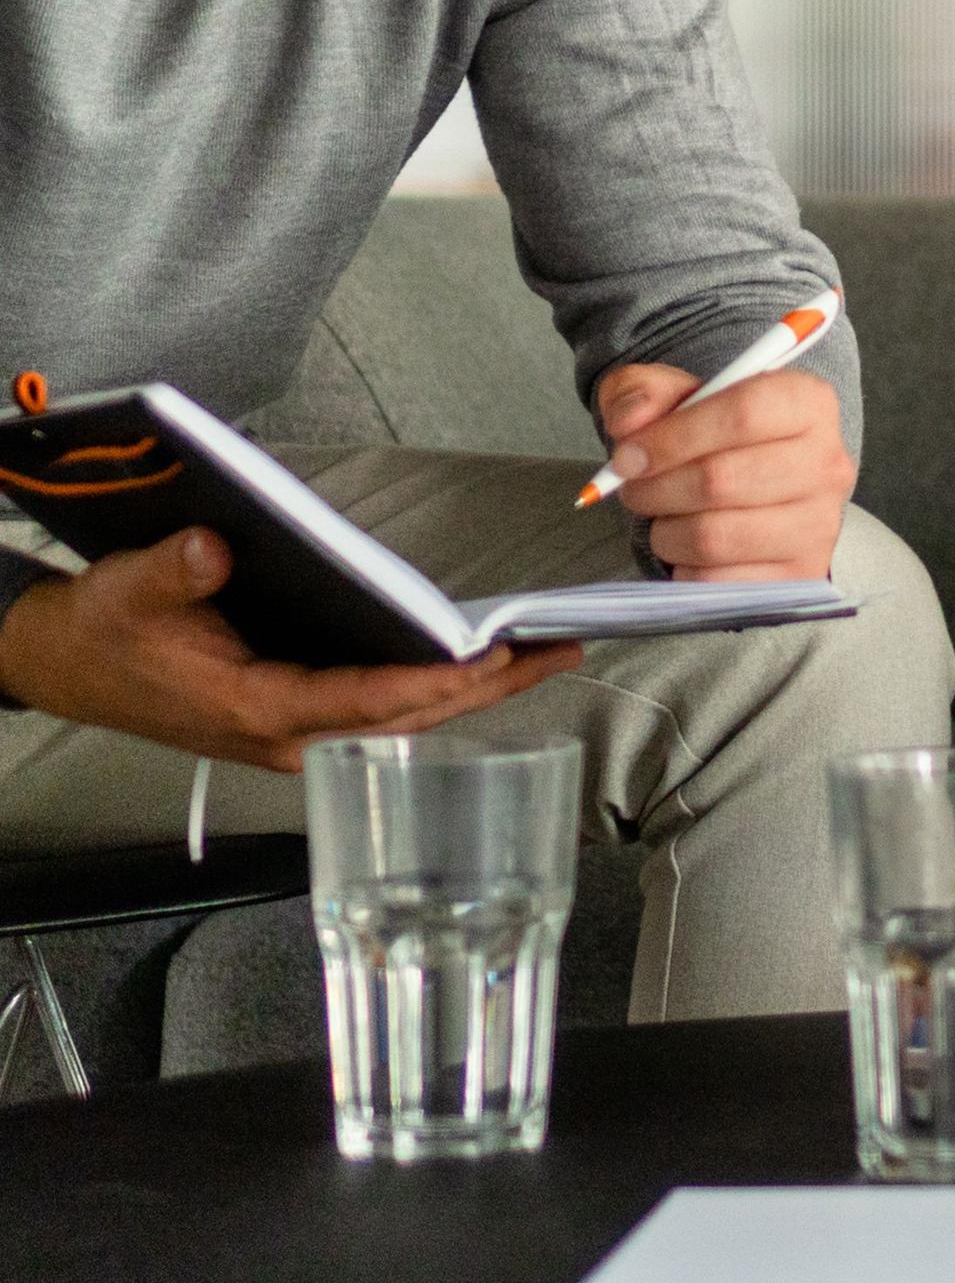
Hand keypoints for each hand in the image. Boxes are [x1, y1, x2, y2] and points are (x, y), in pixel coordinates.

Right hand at [0, 529, 576, 770]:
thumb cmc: (102, 633)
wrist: (64, 664)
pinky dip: (436, 686)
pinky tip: (479, 660)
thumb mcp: (126, 592)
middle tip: (561, 648)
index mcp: (254, 710)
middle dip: (488, 687)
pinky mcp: (297, 718)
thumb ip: (172, 572)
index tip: (493, 657)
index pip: (364, 701)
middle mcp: (286, 735)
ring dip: (474, 689)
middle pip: (408, 717)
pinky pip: (384, 708)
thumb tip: (214, 547)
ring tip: (546, 651)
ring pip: (404, 718)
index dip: (433, 681)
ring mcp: (296, 733)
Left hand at [596, 364, 856, 580]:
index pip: (744, 413)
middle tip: (635, 488)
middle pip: (721, 479)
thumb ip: (643, 392)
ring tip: (662, 517)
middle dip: (656, 488)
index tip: (627, 456)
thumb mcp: (674, 397)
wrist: (746, 489)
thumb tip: (629, 422)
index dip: (673, 436)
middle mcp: (826, 463)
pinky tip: (689, 548)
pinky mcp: (800, 574)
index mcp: (808, 403)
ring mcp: (818, 525)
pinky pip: (717, 581)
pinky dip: (685, 568)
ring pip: (713, 536)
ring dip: (665, 531)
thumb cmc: (711, 437)